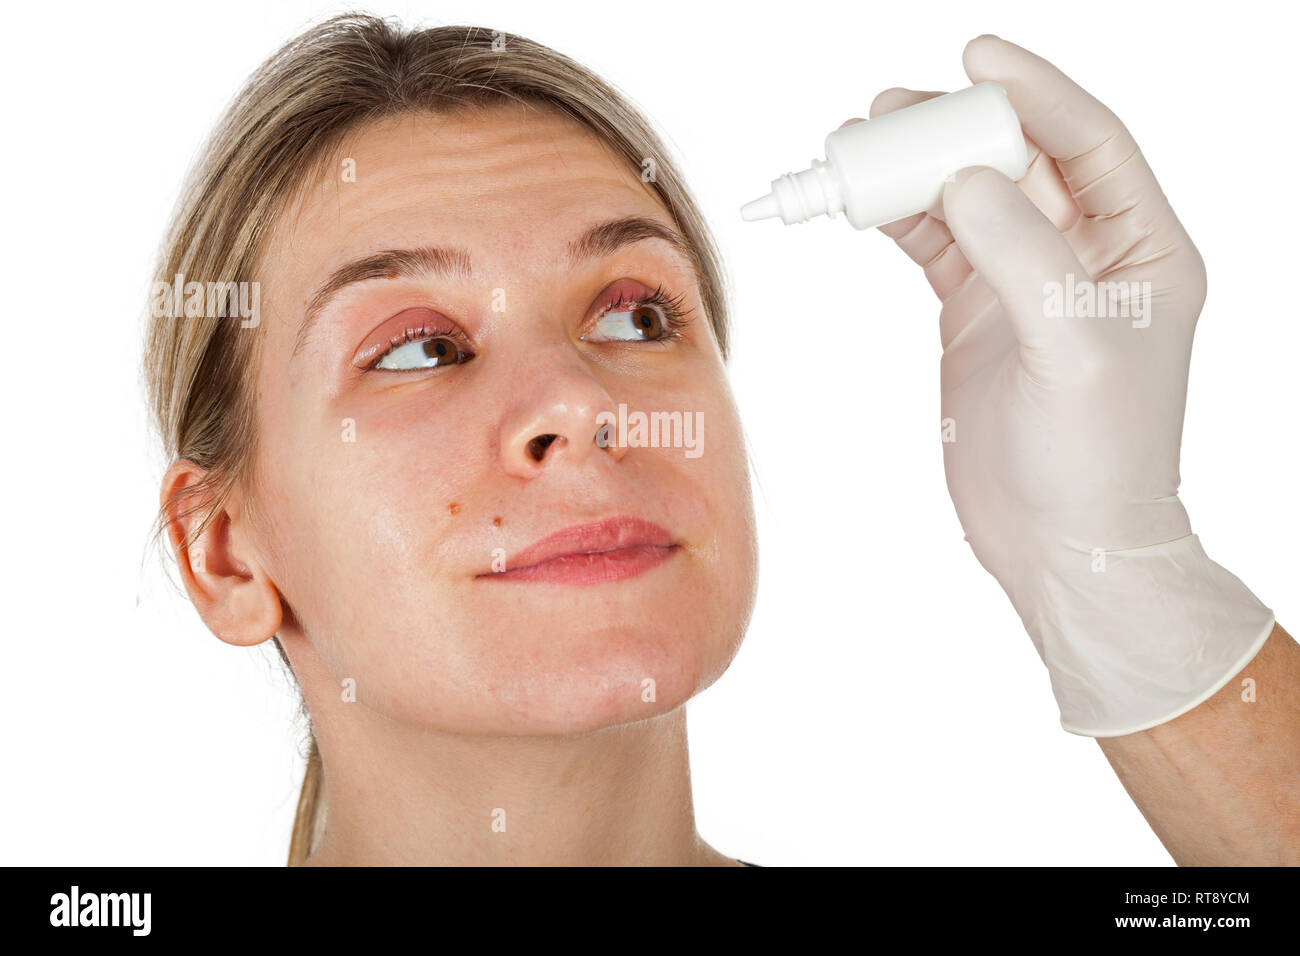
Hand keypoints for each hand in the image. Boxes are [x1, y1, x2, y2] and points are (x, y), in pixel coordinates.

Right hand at [864, 35, 1273, 735]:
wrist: (1062, 545)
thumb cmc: (1098, 462)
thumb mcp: (1075, 350)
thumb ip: (1024, 255)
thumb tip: (965, 181)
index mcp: (1141, 249)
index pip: (1089, 143)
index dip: (1034, 91)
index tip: (977, 57)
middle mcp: (1086, 254)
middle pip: (1015, 159)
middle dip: (954, 129)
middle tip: (889, 113)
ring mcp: (1026, 282)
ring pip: (966, 198)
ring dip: (914, 173)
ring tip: (856, 150)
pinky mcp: (976, 313)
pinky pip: (934, 245)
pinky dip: (898, 221)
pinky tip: (864, 207)